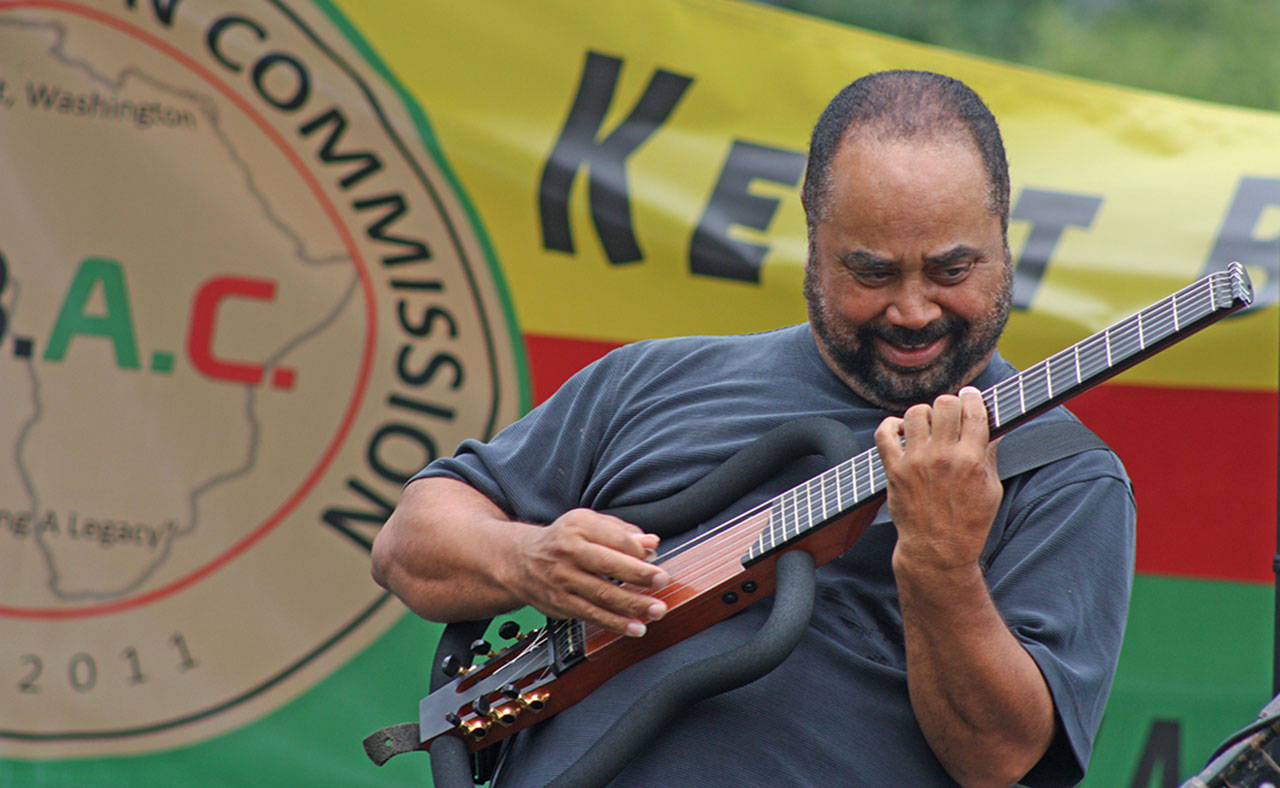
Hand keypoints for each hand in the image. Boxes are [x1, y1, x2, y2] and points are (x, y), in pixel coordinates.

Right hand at [503, 509, 668, 636]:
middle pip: (608, 565)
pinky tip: (635, 627)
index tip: (655, 559)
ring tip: (656, 610)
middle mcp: (569, 552)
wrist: (520, 561)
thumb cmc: (562, 540)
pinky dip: (615, 623)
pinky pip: (592, 615)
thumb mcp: (588, 524)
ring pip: (602, 594)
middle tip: (662, 581)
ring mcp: (563, 580)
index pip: (614, 538)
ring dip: (632, 604)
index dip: (638, 550)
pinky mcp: (561, 604)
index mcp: (579, 526)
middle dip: (638, 575)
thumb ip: (621, 532)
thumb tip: (651, 542)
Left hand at [874, 386, 1001, 573]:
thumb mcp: (992, 489)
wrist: (937, 551)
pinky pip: (884, 433)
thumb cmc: (969, 523)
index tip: (970, 396)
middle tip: (950, 413)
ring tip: (927, 426)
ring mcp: (916, 462)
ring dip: (924, 414)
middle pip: (945, 404)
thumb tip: (994, 429)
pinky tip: (901, 430)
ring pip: (916, 413)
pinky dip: (891, 425)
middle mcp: (943, 457)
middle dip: (950, 404)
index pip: (973, 411)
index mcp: (971, 460)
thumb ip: (990, 455)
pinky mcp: (894, 470)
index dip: (973, 398)